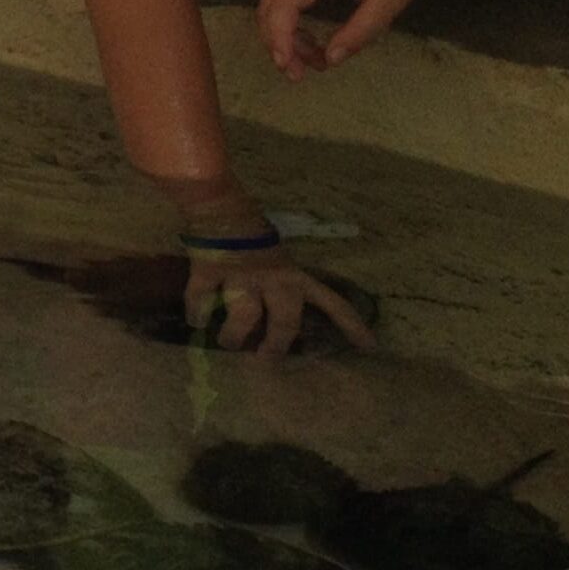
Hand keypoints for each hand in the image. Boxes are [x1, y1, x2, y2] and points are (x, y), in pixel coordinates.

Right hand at [183, 251, 377, 356]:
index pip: (332, 302)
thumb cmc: (256, 238)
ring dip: (233, 336)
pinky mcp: (211, 271)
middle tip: (265, 359)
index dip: (352, 326)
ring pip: (243, 315)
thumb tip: (278, 326)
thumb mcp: (280, 263)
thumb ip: (282, 288)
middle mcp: (274, 279)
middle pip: (284, 322)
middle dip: (275, 346)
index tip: (371, 348)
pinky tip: (197, 321)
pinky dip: (198, 313)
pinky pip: (202, 298)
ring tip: (227, 343)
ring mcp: (242, 276)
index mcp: (295, 276)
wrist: (222, 210)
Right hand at [256, 0, 426, 78]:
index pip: (285, 2)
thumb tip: (332, 59)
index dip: (280, 36)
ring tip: (313, 63)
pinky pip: (282, 4)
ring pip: (272, 8)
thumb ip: (362, 30)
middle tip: (298, 75)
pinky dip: (290, 29)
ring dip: (284, 39)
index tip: (287, 66)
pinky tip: (311, 45)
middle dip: (278, 43)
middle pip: (270, 7)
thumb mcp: (389, 0)